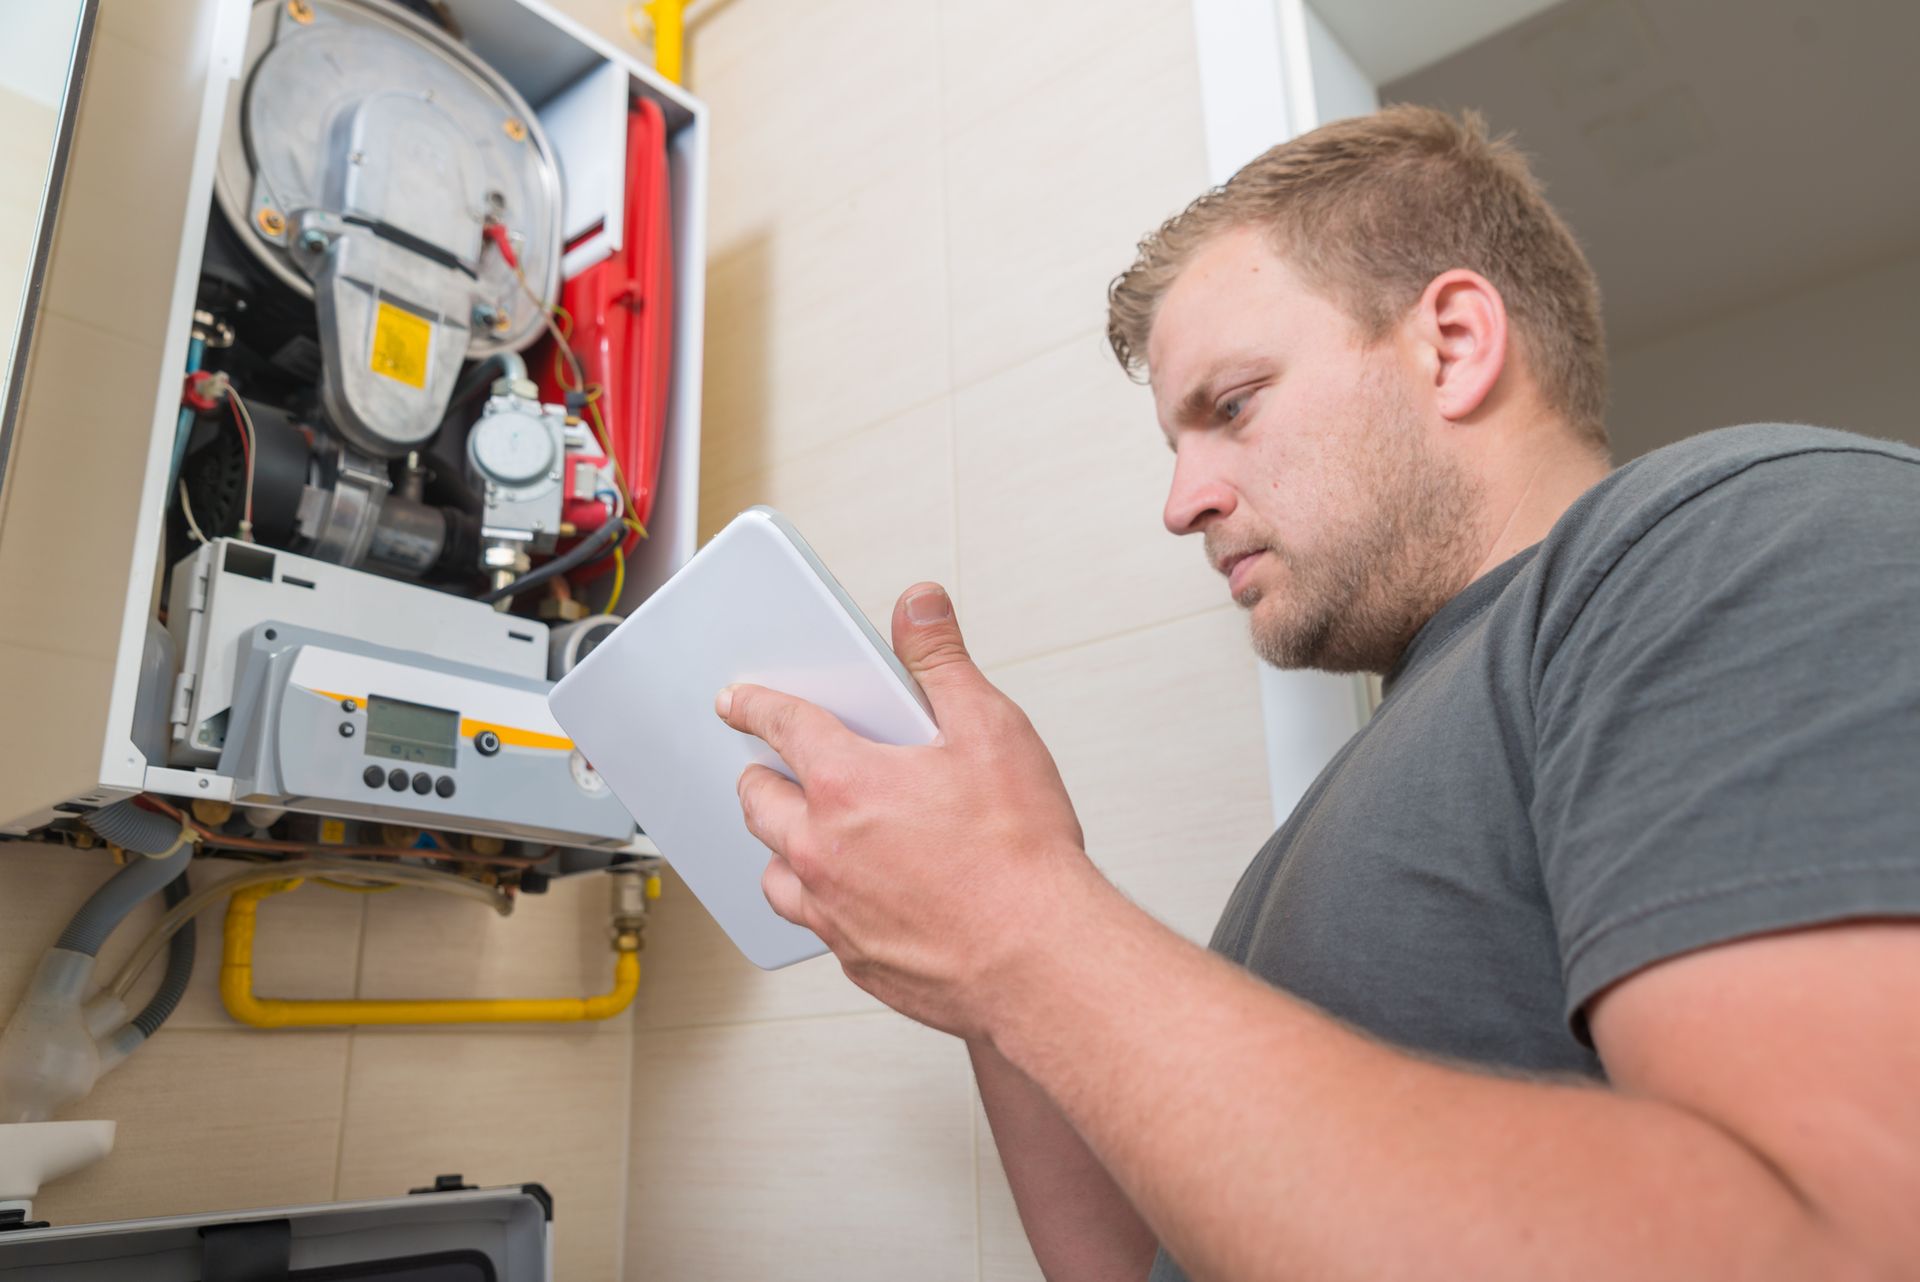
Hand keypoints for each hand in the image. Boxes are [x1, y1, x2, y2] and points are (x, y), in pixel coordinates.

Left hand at [717, 583, 1103, 1038]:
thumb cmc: (1021, 854)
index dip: (755, 704)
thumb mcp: (991, 731)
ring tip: (808, 834)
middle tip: (772, 766)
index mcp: (847, 782)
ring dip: (782, 846)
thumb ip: (944, 662)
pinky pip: (812, 922)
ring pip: (774, 870)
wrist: (1041, 961)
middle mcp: (822, 847)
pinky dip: (819, 901)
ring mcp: (831, 908)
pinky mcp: (852, 957)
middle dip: (759, 776)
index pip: (781, 725)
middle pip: (758, 801)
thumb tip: (919, 605)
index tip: (737, 701)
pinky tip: (851, 894)